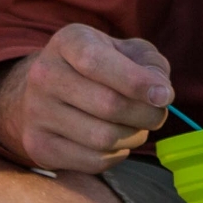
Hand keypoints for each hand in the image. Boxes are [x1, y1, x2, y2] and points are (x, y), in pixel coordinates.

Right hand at [0, 23, 175, 171]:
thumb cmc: (101, 68)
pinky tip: (116, 142)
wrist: (49, 92)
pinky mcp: (38, 146)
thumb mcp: (127, 51)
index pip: (96, 61)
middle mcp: (44, 75)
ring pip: (103, 138)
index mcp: (68, 42)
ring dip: (134, 137)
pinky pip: (93, 161)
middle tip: (158, 114)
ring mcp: (36, 113)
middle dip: (146, 114)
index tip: (165, 95)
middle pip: (108, 105)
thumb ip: (150, 65)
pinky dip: (117, 155)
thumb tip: (161, 94)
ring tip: (136, 127)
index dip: (135, 81)